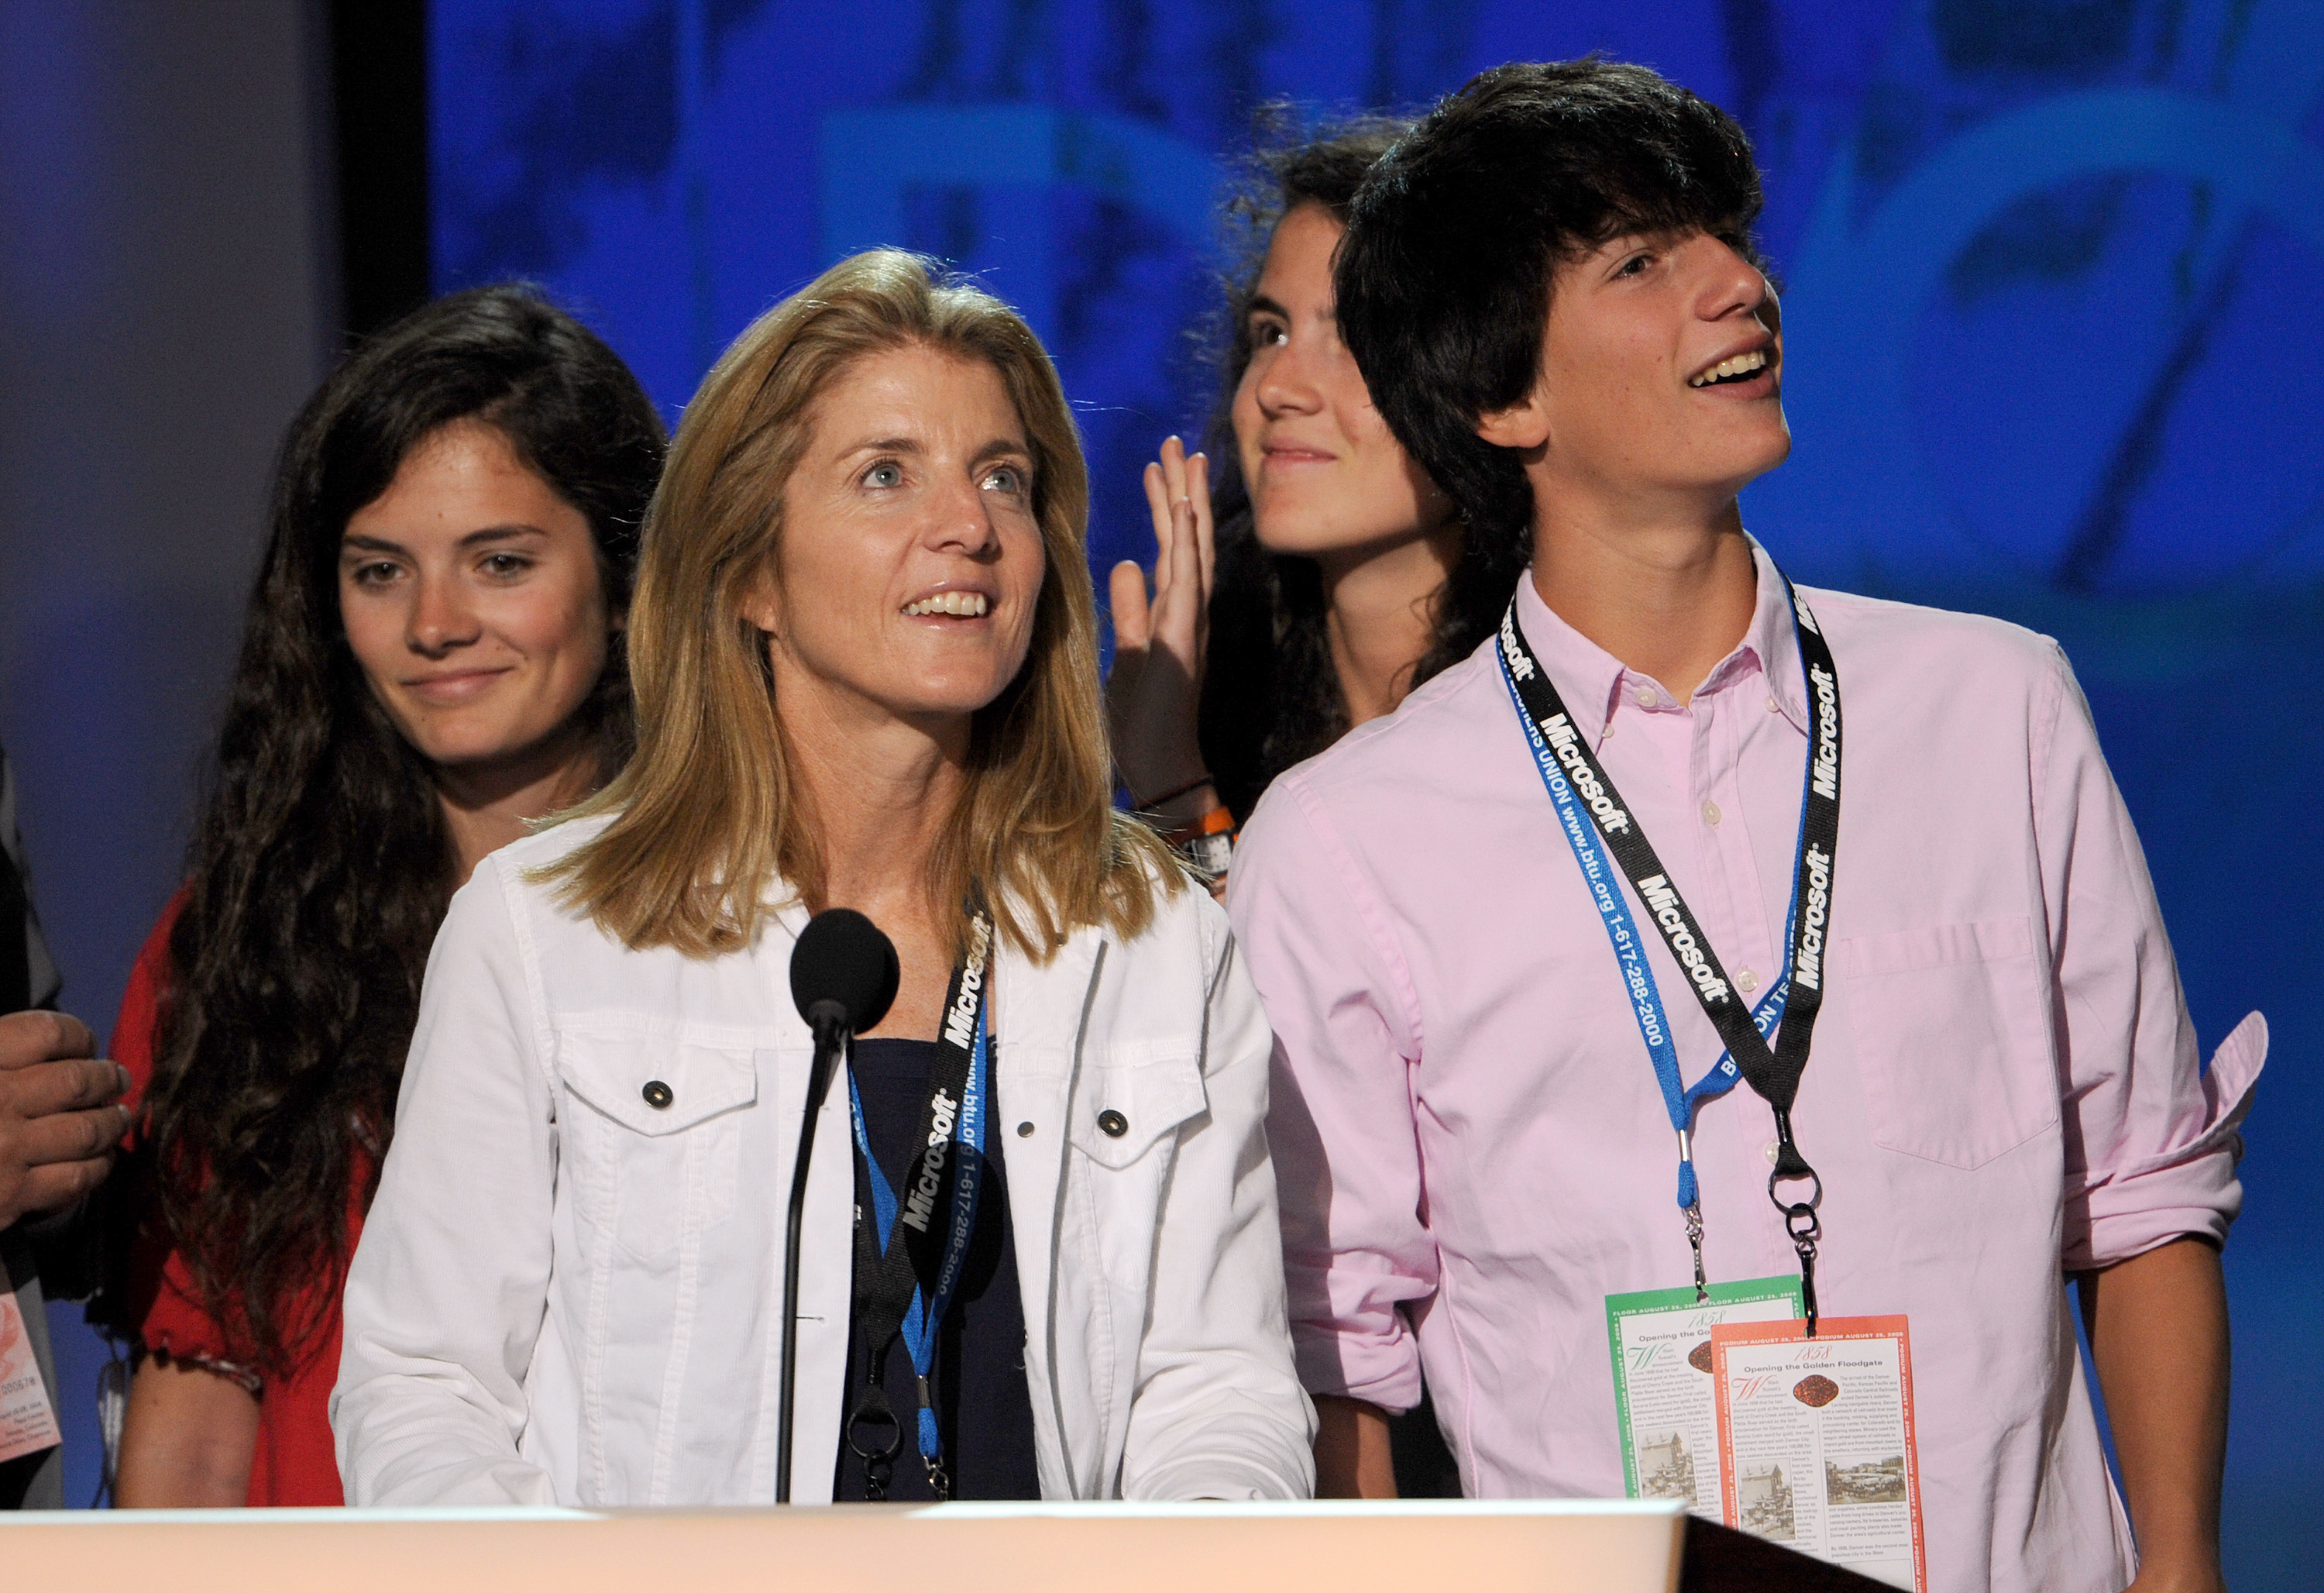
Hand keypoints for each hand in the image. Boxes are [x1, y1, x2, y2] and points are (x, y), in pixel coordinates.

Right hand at [0, 1010, 129, 1230]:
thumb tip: (39, 1041)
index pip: (46, 1032)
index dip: (76, 1035)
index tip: (85, 1043)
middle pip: (77, 1081)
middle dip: (106, 1078)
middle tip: (118, 1078)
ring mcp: (8, 1150)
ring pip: (87, 1130)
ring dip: (112, 1122)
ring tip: (119, 1116)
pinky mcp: (11, 1197)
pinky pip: (76, 1178)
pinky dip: (98, 1167)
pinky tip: (102, 1160)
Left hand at [1106, 436, 1217, 819]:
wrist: (1159, 761)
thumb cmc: (1145, 715)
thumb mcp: (1130, 650)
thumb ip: (1132, 608)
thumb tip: (1125, 564)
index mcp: (1175, 611)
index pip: (1172, 547)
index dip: (1167, 506)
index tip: (1160, 467)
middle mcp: (1190, 609)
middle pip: (1189, 536)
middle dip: (1182, 488)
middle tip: (1176, 442)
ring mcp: (1191, 620)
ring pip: (1193, 548)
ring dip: (1188, 502)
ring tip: (1182, 458)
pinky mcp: (1183, 635)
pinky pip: (1187, 579)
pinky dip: (1185, 542)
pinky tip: (1181, 510)